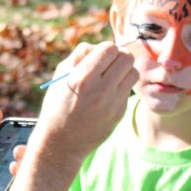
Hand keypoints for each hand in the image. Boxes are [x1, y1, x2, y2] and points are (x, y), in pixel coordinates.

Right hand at [8, 41, 136, 190]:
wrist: (61, 143)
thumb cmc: (57, 106)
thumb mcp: (60, 77)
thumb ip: (78, 57)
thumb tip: (95, 47)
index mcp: (82, 77)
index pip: (109, 48)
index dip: (105, 48)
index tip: (100, 55)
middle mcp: (100, 89)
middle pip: (126, 58)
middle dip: (118, 56)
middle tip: (109, 63)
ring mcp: (112, 103)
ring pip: (133, 73)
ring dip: (124, 70)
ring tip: (112, 76)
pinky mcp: (120, 113)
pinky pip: (128, 90)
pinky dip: (121, 87)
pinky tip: (108, 93)